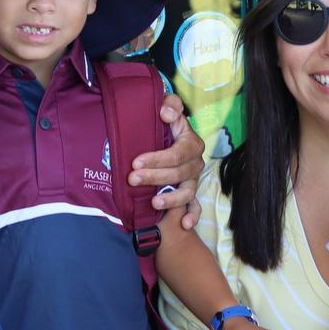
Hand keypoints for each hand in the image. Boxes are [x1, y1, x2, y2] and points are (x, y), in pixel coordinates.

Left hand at [129, 93, 204, 228]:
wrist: (165, 134)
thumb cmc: (163, 123)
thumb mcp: (167, 108)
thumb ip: (170, 105)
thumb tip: (166, 113)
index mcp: (191, 142)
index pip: (177, 153)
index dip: (157, 159)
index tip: (135, 161)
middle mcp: (195, 162)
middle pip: (178, 173)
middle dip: (154, 177)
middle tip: (132, 179)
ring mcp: (193, 179)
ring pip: (187, 192)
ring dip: (172, 199)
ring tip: (154, 203)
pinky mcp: (191, 193)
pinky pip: (196, 206)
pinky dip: (192, 216)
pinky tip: (185, 225)